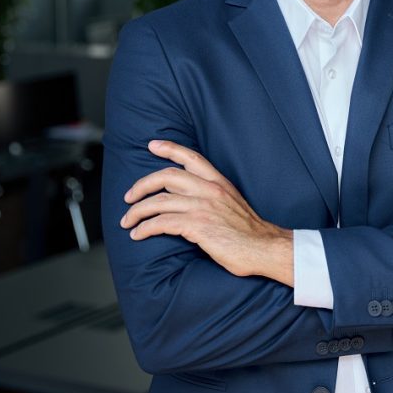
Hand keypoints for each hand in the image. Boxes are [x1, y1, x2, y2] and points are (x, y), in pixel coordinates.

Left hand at [120, 140, 293, 284]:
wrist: (265, 248)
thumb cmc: (248, 232)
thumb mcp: (232, 203)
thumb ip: (210, 196)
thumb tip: (184, 198)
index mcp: (219, 182)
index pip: (191, 157)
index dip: (170, 148)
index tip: (153, 145)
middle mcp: (210, 190)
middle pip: (166, 176)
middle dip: (142, 185)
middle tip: (129, 196)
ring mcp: (203, 207)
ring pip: (158, 201)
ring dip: (137, 211)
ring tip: (127, 220)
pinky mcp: (198, 226)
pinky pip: (161, 223)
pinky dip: (145, 228)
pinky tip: (138, 234)